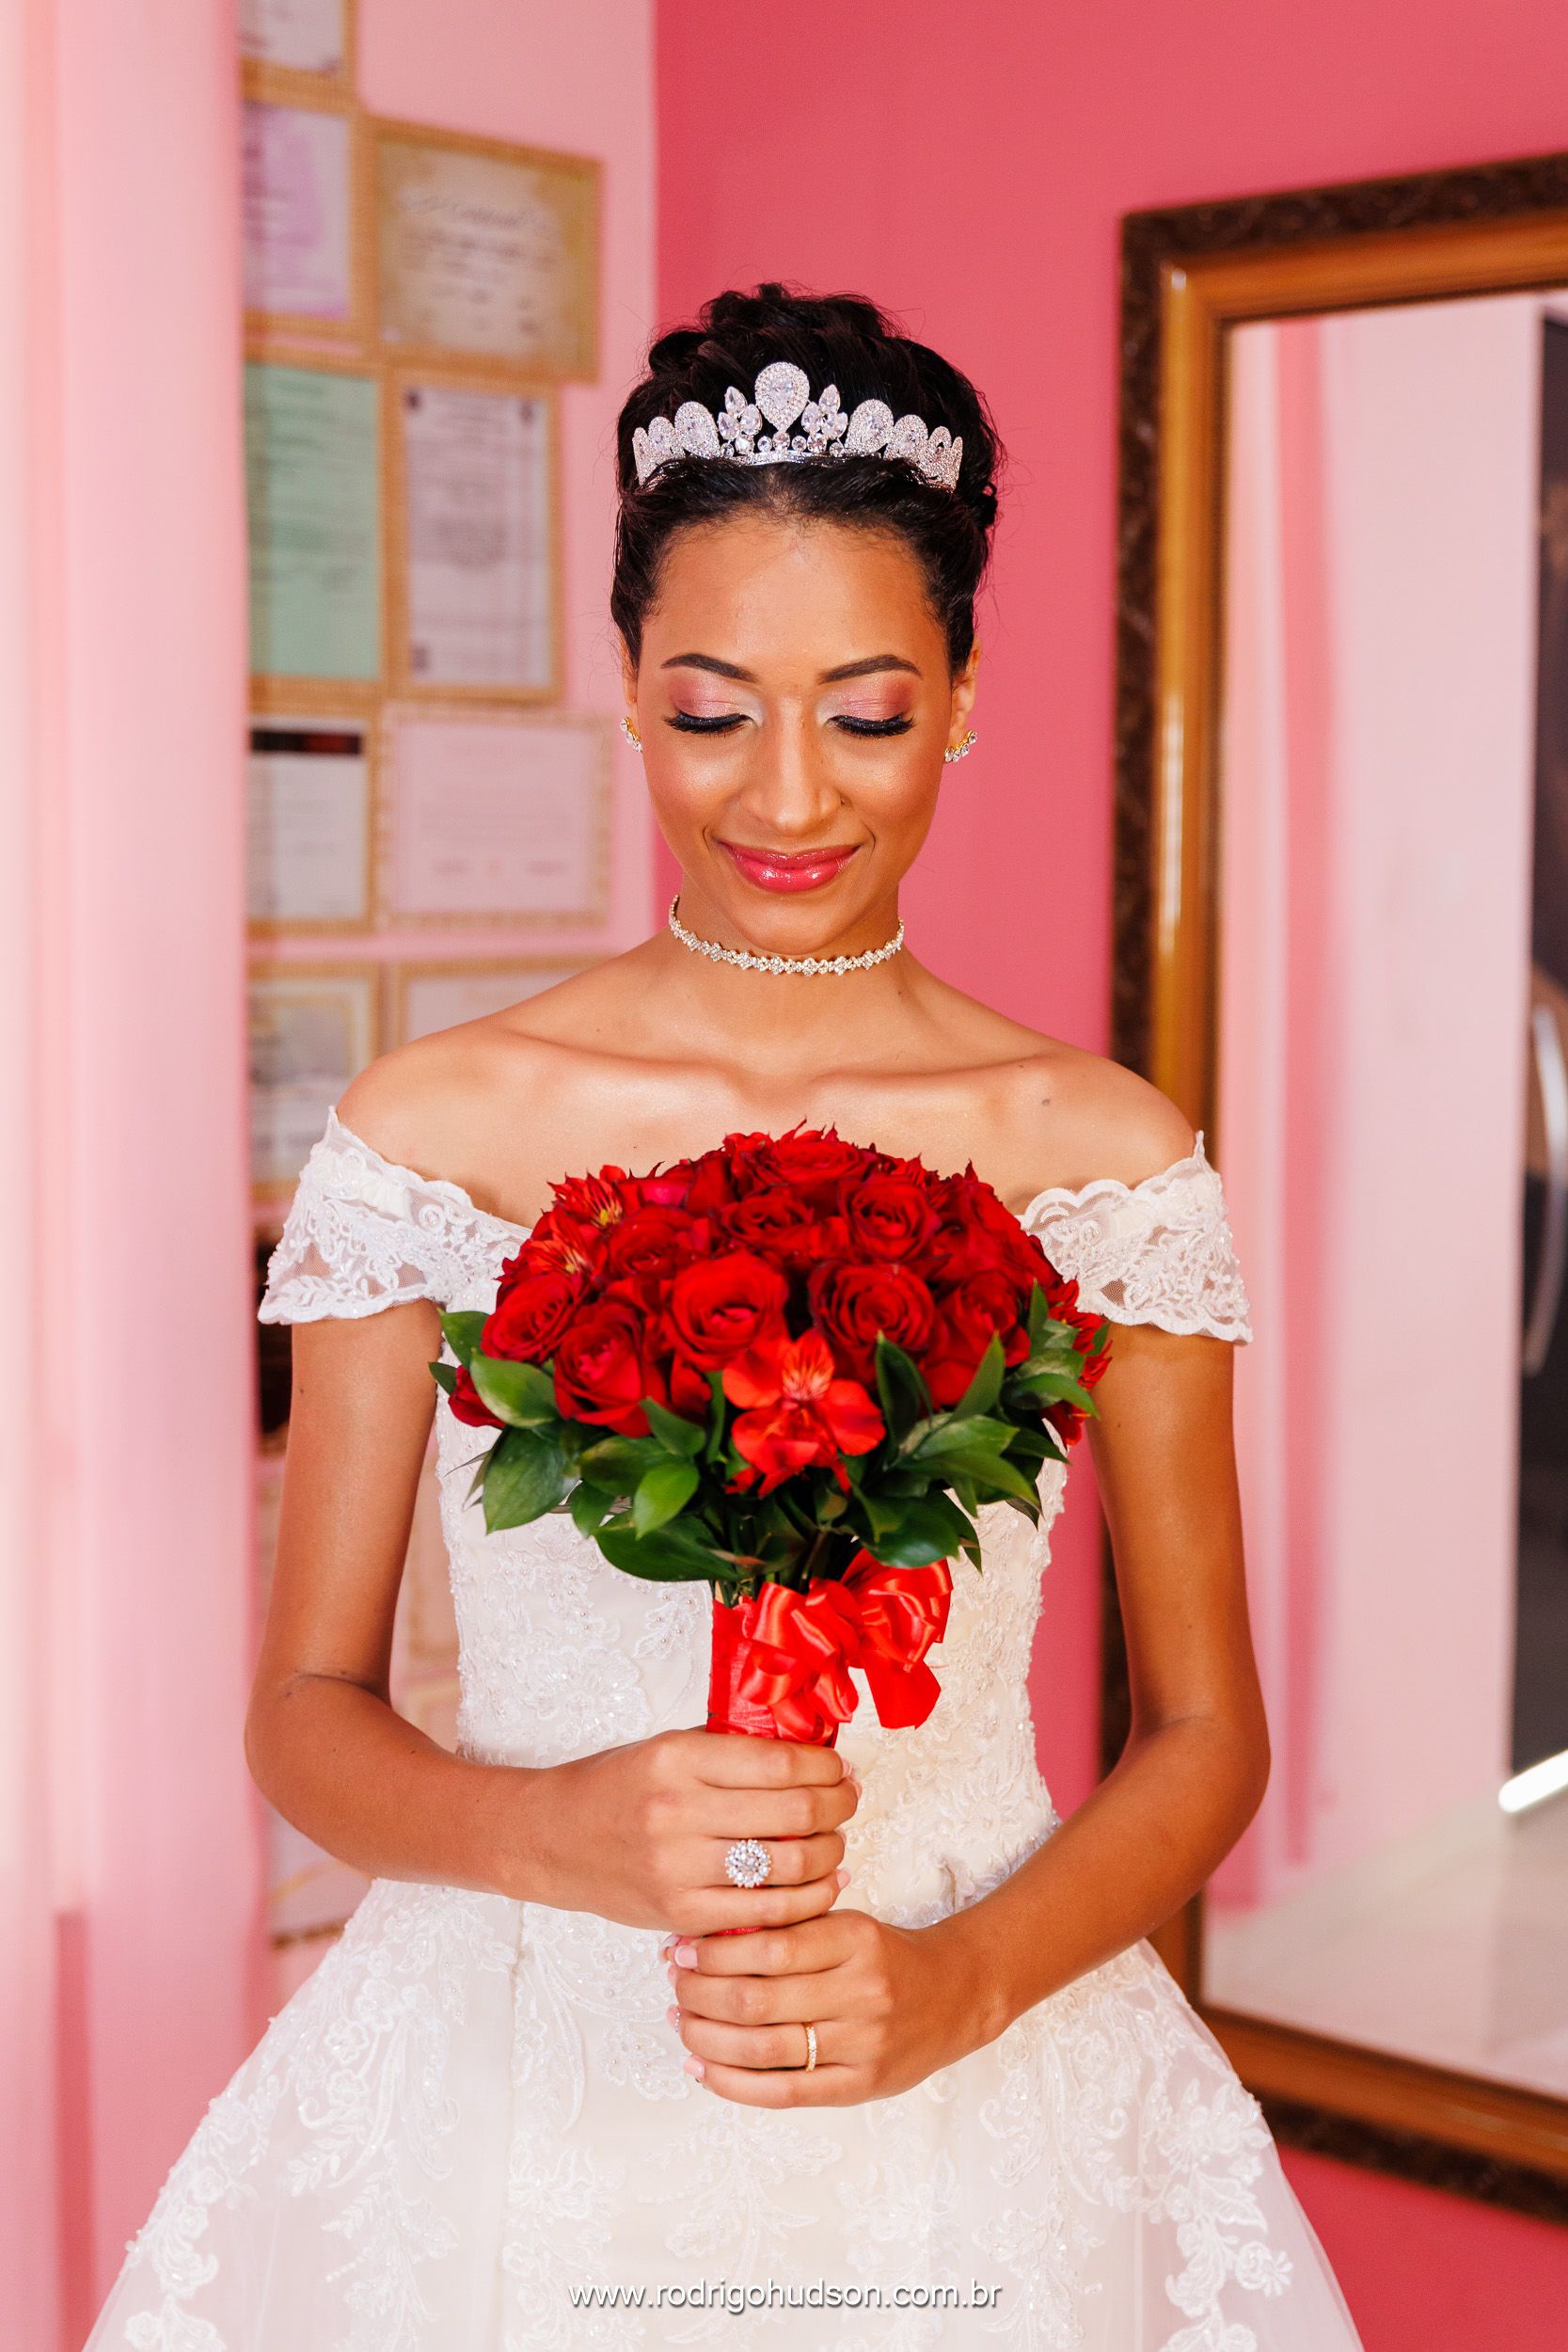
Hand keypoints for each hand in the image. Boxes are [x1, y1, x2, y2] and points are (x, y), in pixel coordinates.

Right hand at [506, 1728, 857, 1936]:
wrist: (553, 1838)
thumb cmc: (617, 1786)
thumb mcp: (669, 1747)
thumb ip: (732, 1751)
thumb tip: (811, 1752)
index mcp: (679, 1759)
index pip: (780, 1762)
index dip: (826, 1767)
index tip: (841, 1768)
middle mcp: (678, 1813)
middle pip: (795, 1815)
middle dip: (839, 1807)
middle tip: (848, 1801)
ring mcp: (679, 1869)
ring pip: (789, 1868)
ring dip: (830, 1854)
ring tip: (836, 1842)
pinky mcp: (681, 1914)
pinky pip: (766, 1914)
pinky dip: (807, 1901)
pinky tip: (820, 1885)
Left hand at [663, 1906, 992, 2105]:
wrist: (954, 1995)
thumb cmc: (884, 1956)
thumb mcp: (846, 1925)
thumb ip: (789, 1928)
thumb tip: (704, 1939)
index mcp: (855, 1939)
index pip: (768, 1946)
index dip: (713, 1952)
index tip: (681, 1949)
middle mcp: (861, 1991)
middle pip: (757, 1999)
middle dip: (700, 1993)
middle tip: (673, 1983)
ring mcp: (863, 2044)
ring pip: (763, 2048)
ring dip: (706, 2037)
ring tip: (681, 2022)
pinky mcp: (860, 2087)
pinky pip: (783, 2093)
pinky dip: (731, 2084)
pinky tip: (700, 2068)